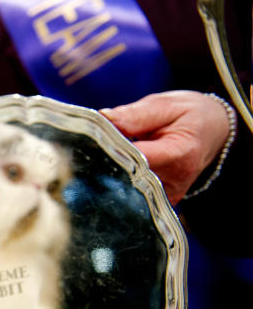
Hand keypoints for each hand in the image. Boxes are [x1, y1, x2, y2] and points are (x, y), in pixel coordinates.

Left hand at [100, 90, 231, 204]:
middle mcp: (174, 182)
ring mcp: (167, 196)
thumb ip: (136, 115)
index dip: (112, 149)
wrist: (213, 132)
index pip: (136, 159)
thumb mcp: (166, 106)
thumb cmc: (190, 116)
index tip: (96, 138)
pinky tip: (118, 165)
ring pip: (124, 188)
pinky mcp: (160, 202)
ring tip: (111, 151)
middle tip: (95, 144)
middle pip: (127, 177)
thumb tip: (104, 118)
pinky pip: (131, 194)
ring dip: (112, 170)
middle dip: (107, 160)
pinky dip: (120, 179)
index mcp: (180, 155)